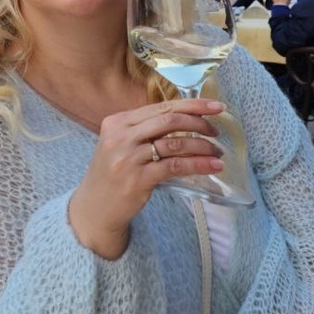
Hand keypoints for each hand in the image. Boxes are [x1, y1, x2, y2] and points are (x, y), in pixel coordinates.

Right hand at [68, 98, 224, 258]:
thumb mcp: (120, 143)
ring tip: (217, 153)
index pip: (161, 107)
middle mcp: (121, 136)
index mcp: (118, 121)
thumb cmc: (113, 173)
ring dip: (202, 147)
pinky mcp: (137, 179)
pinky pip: (175, 167)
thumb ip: (145, 129)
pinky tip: (212, 167)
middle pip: (169, 120)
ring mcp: (128, 158)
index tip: (215, 106)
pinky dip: (198, 165)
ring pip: (175, 144)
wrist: (95, 208)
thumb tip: (187, 118)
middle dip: (199, 123)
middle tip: (216, 131)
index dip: (192, 105)